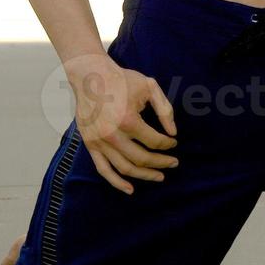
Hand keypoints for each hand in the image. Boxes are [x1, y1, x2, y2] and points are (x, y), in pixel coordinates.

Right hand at [65, 52, 178, 194]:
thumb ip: (164, 110)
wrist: (90, 76)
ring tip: (159, 176)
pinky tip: (130, 189)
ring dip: (144, 175)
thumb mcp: (149, 87)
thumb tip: (173, 133)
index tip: (173, 143)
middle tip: (173, 163)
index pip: (154, 141)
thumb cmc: (122, 79)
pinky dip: (116, 182)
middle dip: (161, 163)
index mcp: (128, 120)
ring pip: (124, 168)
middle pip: (141, 158)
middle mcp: (112, 135)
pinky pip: (103, 170)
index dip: (167, 145)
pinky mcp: (90, 145)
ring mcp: (99, 142)